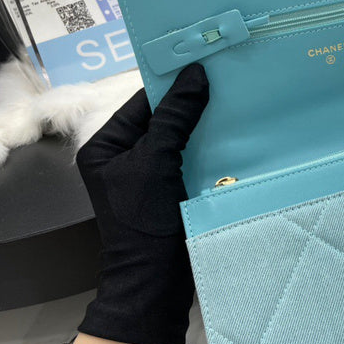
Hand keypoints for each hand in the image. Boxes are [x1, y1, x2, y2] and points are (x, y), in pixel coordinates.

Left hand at [76, 64, 208, 343]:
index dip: (173, 84)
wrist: (156, 280)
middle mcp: (125, 157)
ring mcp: (150, 176)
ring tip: (237, 104)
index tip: (207, 63)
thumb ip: (175, 116)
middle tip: (228, 81)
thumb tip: (195, 73)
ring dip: (205, 126)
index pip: (143, 103)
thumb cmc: (145, 217)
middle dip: (193, 104)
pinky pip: (191, 160)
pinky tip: (235, 136)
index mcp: (106, 146)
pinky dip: (209, 149)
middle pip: (163, 119)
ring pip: (180, 139)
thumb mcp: (157, 160)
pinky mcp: (172, 190)